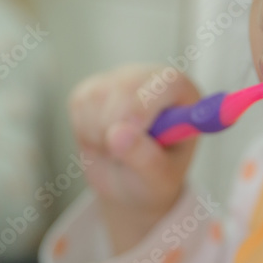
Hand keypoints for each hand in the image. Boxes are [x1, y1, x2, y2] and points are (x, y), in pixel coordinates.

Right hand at [68, 63, 200, 252]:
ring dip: (100, 134)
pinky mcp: (92, 88)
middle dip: (116, 124)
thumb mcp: (158, 179)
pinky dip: (84, 130)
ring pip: (98, 96)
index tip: (131, 131)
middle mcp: (152, 80)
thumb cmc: (152, 179)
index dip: (146, 104)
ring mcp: (119, 80)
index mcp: (182, 95)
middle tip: (119, 154)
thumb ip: (144, 158)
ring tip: (116, 151)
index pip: (167, 82)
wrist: (126, 182)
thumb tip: (117, 134)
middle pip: (127, 85)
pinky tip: (100, 140)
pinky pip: (80, 102)